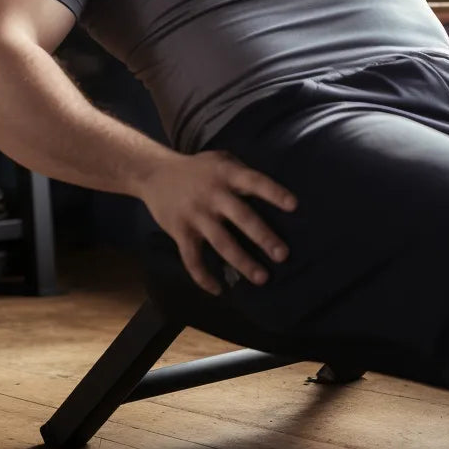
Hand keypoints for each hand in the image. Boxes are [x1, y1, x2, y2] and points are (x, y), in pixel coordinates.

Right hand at [136, 150, 297, 294]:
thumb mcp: (220, 159)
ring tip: (262, 277)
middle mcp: (213, 195)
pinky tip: (219, 289)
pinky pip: (192, 259)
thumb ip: (242, 172)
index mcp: (226, 174)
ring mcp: (196, 215)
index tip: (294, 206)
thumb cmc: (197, 168)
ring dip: (243, 262)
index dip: (274, 193)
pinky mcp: (180, 232)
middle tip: (283, 255)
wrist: (154, 173)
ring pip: (222, 243)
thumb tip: (272, 191)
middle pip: (242, 217)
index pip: (254, 182)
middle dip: (263, 237)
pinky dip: (204, 277)